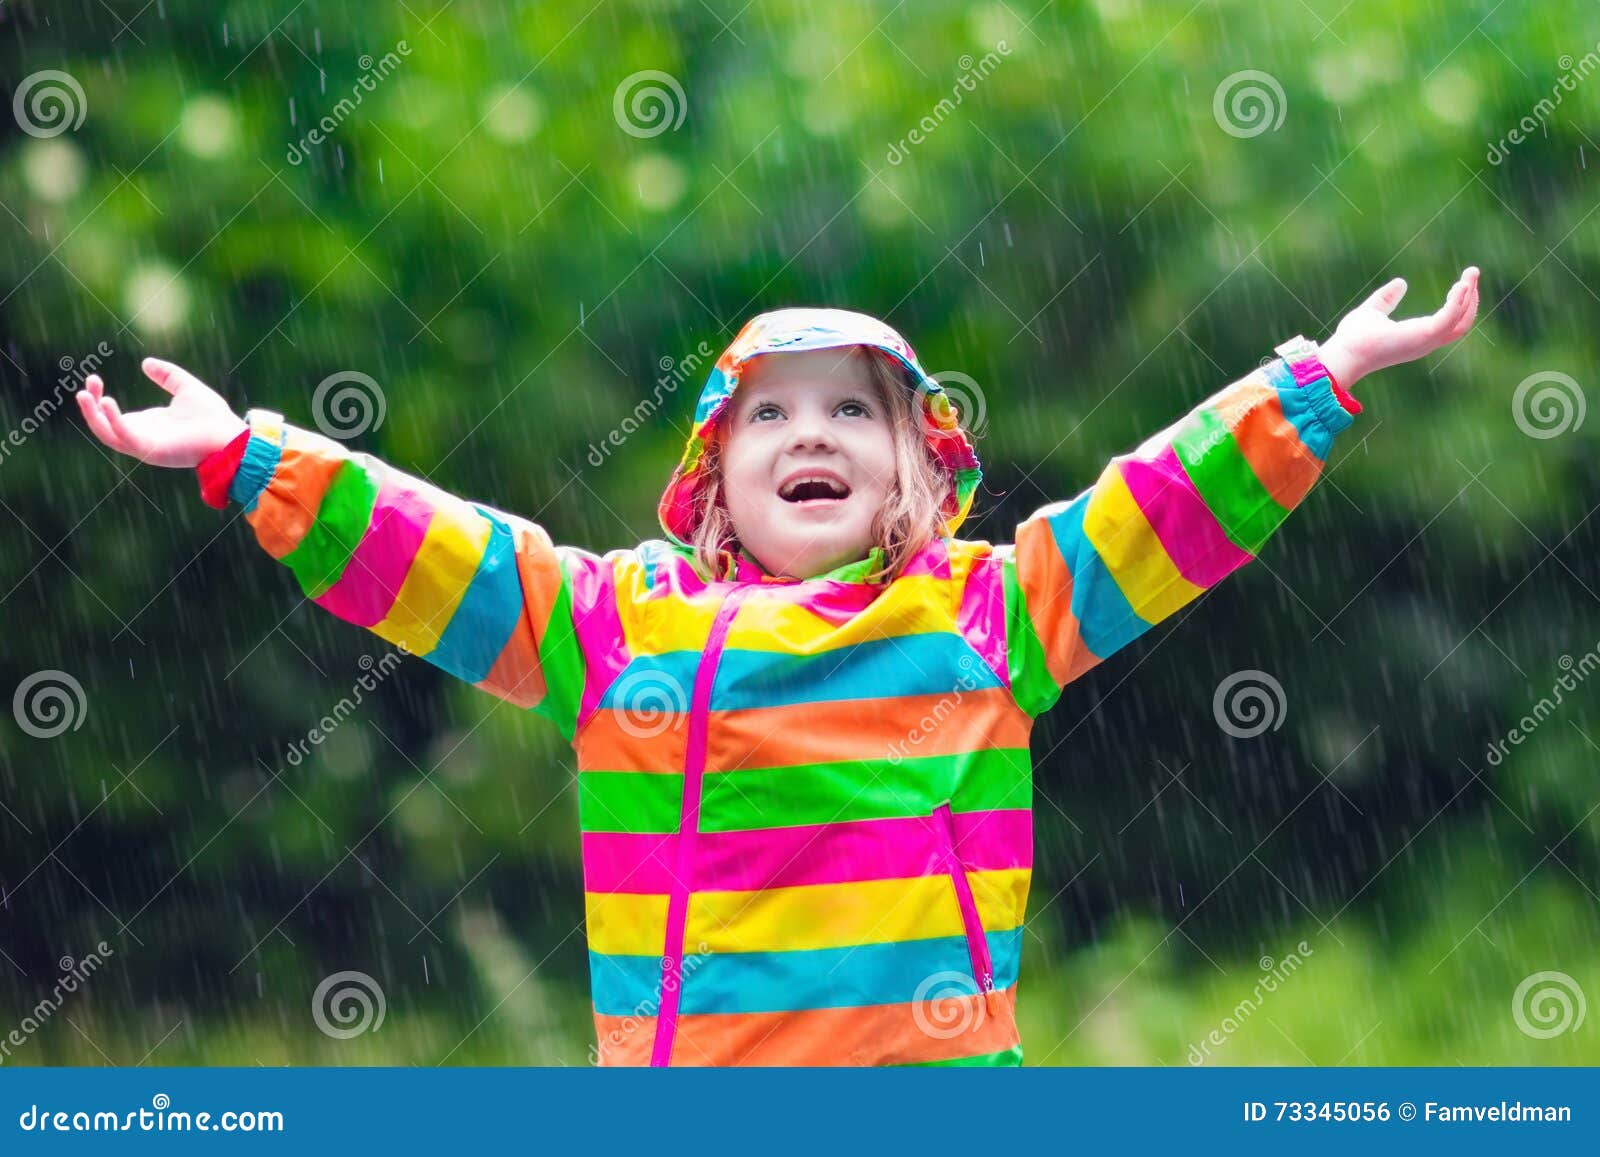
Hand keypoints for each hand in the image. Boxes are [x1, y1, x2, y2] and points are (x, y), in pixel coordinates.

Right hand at [76, 357, 248, 468]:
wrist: (230, 436)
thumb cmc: (212, 417)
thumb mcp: (185, 388)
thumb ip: (167, 375)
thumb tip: (146, 363)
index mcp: (147, 425)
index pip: (112, 414)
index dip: (98, 397)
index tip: (93, 378)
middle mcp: (142, 436)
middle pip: (103, 425)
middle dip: (91, 405)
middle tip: (88, 383)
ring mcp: (145, 446)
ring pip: (107, 434)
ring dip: (93, 415)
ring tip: (84, 394)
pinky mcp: (151, 451)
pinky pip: (124, 438)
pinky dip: (113, 422)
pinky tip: (107, 402)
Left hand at [1318, 266, 1479, 389]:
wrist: (1343, 353)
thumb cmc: (1353, 339)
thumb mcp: (1372, 311)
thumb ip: (1386, 298)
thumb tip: (1400, 282)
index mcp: (1416, 337)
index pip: (1449, 322)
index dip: (1459, 303)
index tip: (1462, 281)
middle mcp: (1425, 342)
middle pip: (1462, 322)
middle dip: (1471, 297)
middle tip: (1473, 272)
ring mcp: (1426, 341)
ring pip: (1461, 320)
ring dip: (1469, 296)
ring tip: (1470, 273)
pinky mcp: (1423, 336)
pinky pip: (1449, 318)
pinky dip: (1458, 302)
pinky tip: (1460, 285)